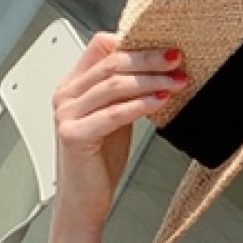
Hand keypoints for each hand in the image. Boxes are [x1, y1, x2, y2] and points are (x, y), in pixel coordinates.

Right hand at [51, 32, 185, 229]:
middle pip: (111, 63)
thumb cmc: (99, 161)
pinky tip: (160, 102)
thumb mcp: (114, 116)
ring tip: (177, 82)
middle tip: (177, 60)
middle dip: (149, 59)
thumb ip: (125, 91)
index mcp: (73, 85)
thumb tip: (159, 68)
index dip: (133, 42)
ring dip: (151, 81)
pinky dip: (140, 105)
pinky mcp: (74, 135)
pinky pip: (113, 113)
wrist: (84, 200)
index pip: (100, 46)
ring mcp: (66, 114)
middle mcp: (65, 95)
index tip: (165, 48)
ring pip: (114, 85)